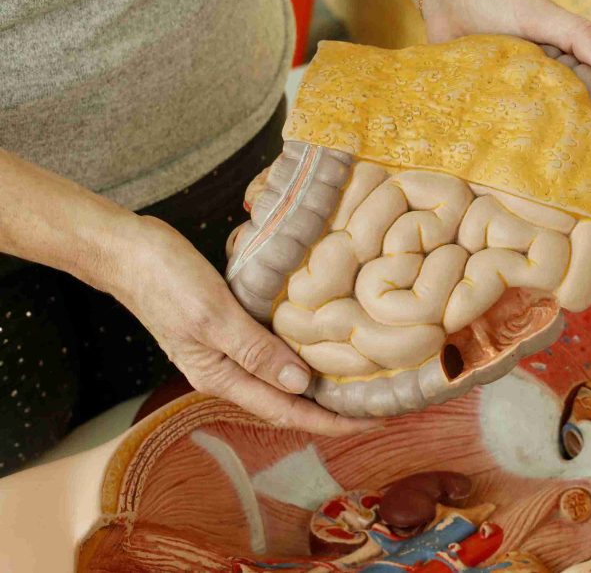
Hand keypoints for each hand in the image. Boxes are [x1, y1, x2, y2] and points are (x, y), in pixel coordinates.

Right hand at [111, 216, 376, 435]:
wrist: (127, 251)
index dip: (332, 422)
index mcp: (221, 378)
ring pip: (282, 377)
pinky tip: (324, 342)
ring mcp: (226, 351)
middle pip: (288, 402)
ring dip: (320, 383)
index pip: (287, 411)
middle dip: (333, 409)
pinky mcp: (229, 327)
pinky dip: (301, 353)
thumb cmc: (165, 280)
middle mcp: (226, 372)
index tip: (374, 420)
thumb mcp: (214, 315)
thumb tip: (301, 385)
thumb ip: (255, 351)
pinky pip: (273, 350)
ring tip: (362, 380)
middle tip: (380, 403)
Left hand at [424, 0, 590, 213]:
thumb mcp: (545, 15)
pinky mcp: (498, 117)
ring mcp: (530, 112)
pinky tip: (523, 209)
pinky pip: (516, 152)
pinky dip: (525, 178)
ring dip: (568, 189)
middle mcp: (560, 100)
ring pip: (557, 157)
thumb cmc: (502, 0)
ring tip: (573, 229)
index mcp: (581, 80)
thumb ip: (582, 37)